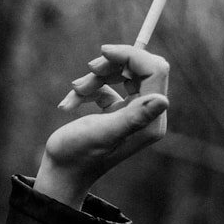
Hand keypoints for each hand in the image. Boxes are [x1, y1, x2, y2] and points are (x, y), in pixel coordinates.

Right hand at [36, 43, 169, 208]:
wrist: (60, 172)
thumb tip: (163, 101)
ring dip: (94, 78)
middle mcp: (145, 116)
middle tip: (90, 68)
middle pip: (139, 69)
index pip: (154, 71)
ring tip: (73, 92)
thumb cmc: (77, 155)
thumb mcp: (103, 134)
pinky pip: (107, 87)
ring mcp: (131, 114)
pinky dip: (87, 91)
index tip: (105, 51)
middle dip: (111, 66)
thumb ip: (132, 117)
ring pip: (120, 76)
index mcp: (149, 121)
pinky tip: (70, 103)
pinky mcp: (115, 113)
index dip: (132, 55)